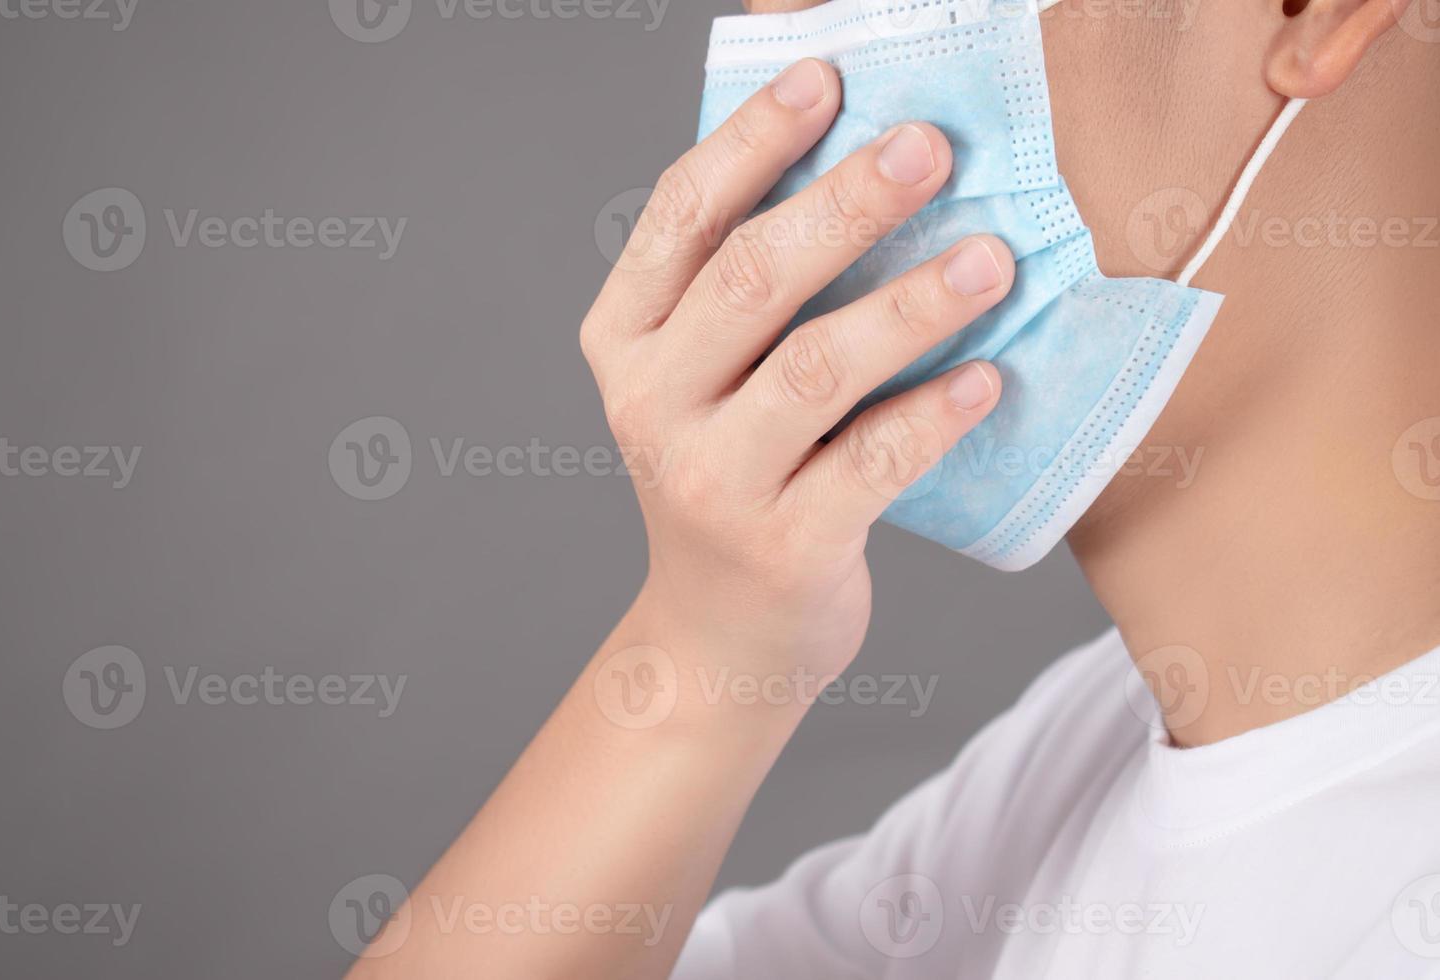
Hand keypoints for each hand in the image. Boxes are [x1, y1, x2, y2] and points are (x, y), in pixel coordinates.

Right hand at [581, 58, 1014, 698]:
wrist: (719, 639)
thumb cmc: (733, 478)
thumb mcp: (704, 382)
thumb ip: (747, 292)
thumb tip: (859, 168)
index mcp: (625, 340)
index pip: (681, 218)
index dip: (754, 140)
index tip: (828, 77)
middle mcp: (650, 403)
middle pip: (750, 280)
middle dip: (846, 203)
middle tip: (931, 148)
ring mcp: (711, 481)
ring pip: (815, 369)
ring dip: (910, 306)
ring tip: (993, 260)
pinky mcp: (783, 547)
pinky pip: (871, 464)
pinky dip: (934, 415)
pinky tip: (989, 378)